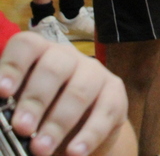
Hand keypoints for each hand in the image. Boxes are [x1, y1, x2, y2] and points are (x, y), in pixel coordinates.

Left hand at [0, 32, 130, 155]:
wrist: (78, 132)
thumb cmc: (41, 116)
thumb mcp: (19, 109)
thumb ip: (7, 110)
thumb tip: (0, 118)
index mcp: (40, 55)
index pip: (27, 46)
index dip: (14, 66)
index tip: (2, 92)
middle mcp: (69, 58)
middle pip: (55, 68)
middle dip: (36, 100)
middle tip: (21, 129)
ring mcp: (96, 73)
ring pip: (80, 92)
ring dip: (59, 123)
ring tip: (40, 149)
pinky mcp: (116, 95)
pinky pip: (105, 112)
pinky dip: (89, 135)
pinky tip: (74, 152)